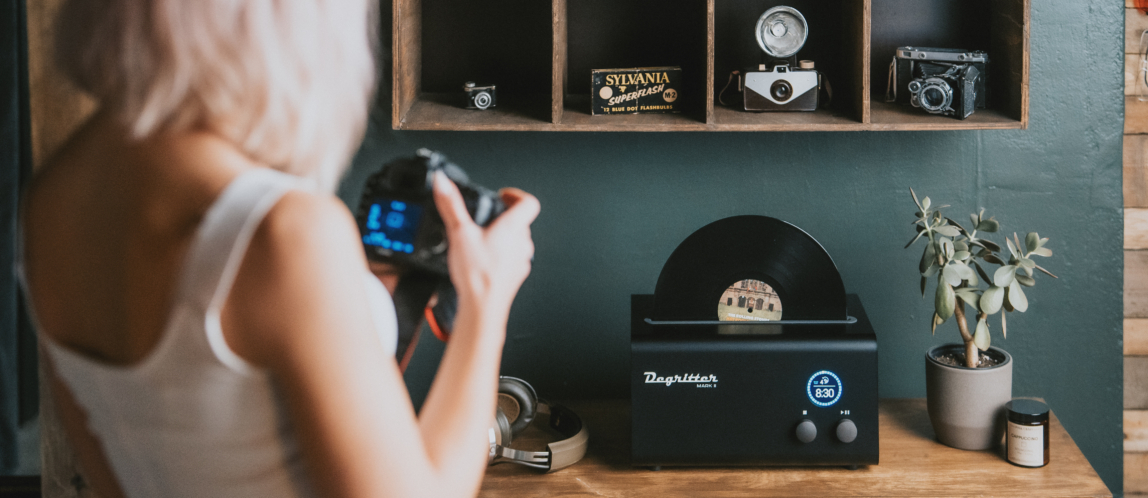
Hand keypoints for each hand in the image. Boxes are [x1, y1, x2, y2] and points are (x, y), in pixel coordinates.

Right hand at [432, 172, 538, 314]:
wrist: (483, 307)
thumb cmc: (477, 275)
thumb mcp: (459, 233)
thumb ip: (450, 205)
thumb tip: (443, 182)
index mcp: (512, 228)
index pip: (529, 202)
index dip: (516, 195)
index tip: (503, 196)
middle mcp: (522, 243)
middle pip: (521, 221)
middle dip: (504, 217)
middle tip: (488, 218)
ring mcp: (521, 261)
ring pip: (517, 241)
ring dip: (503, 237)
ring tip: (483, 240)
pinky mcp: (516, 275)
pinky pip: (512, 259)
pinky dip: (501, 255)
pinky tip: (483, 261)